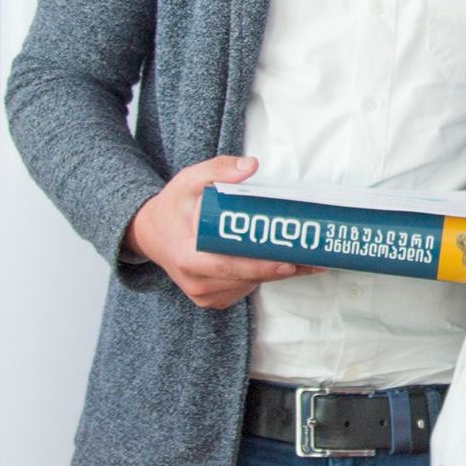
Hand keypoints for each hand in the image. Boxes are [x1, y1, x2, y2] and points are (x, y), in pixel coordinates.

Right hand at [124, 155, 311, 309]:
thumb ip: (218, 170)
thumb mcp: (188, 180)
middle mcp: (196, 282)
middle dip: (282, 270)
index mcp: (189, 257)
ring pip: (248, 286)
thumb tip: (250, 166)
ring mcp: (203, 294)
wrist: (150, 233)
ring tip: (307, 260)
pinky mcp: (210, 298)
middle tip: (315, 260)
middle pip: (247, 279)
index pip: (231, 267)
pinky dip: (261, 278)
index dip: (262, 266)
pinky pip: (242, 290)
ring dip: (276, 274)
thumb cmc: (173, 206)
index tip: (289, 262)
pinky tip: (284, 265)